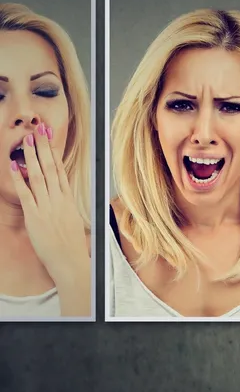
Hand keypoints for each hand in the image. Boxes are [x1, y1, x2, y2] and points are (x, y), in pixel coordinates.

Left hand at [8, 123, 89, 290]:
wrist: (70, 261)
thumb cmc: (72, 245)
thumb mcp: (73, 221)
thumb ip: (65, 206)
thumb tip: (60, 196)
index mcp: (68, 200)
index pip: (60, 170)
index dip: (54, 153)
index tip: (49, 139)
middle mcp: (58, 200)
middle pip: (51, 168)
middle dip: (43, 148)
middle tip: (38, 130)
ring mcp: (47, 206)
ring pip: (39, 176)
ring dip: (32, 157)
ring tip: (26, 140)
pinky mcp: (34, 216)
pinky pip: (26, 193)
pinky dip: (19, 179)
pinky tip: (14, 166)